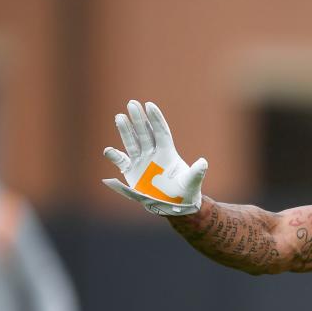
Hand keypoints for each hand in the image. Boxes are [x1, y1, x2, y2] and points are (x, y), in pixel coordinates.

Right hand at [102, 100, 207, 215]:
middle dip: (139, 119)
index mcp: (168, 153)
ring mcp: (142, 162)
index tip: (149, 105)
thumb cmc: (186, 193)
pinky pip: (121, 161)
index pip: (161, 132)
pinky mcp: (132, 172)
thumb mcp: (191, 183)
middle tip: (132, 103)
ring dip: (126, 130)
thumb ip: (196, 173)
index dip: (156, 119)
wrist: (174, 207)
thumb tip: (203, 163)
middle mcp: (154, 154)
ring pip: (132, 142)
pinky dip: (114, 156)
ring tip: (120, 116)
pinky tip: (108, 150)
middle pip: (145, 133)